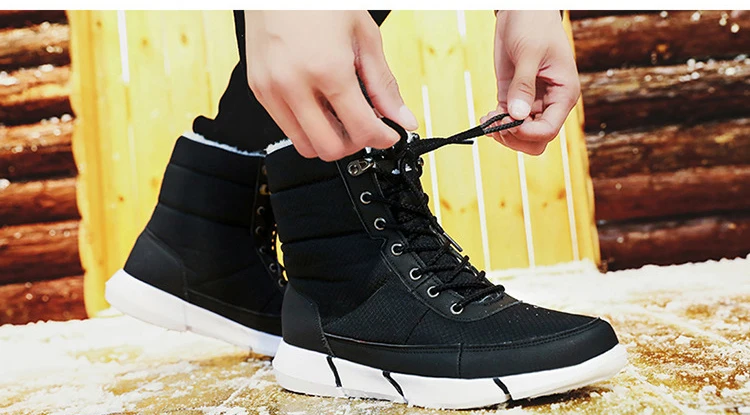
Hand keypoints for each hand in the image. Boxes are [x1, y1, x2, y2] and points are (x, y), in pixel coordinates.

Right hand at [244, 11, 417, 160]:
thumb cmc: (320, 2)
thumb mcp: (364, 37)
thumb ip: (384, 84)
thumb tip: (403, 118)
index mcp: (327, 69)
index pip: (361, 129)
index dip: (383, 138)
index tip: (390, 135)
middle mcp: (294, 85)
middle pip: (330, 149)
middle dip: (354, 143)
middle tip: (365, 126)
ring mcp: (272, 90)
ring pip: (305, 146)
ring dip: (329, 140)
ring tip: (342, 117)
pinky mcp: (258, 91)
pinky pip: (287, 129)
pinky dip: (308, 127)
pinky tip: (321, 106)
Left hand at [482, 11, 580, 154]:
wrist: (522, 11)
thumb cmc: (534, 26)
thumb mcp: (529, 54)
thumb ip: (523, 86)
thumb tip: (517, 116)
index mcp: (563, 94)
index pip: (549, 130)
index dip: (527, 133)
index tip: (508, 123)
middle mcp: (549, 102)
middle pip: (536, 139)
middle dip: (516, 138)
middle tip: (496, 125)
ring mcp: (531, 101)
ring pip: (521, 134)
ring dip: (504, 133)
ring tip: (488, 122)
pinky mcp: (514, 96)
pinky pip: (507, 121)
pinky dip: (496, 124)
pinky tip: (486, 118)